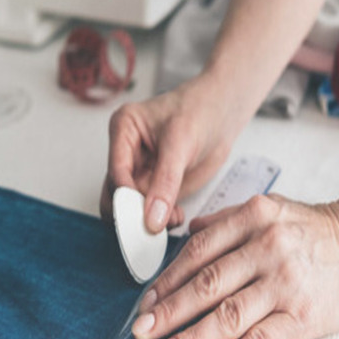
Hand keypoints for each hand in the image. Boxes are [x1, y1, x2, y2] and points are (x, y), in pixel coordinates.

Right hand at [100, 75, 240, 231]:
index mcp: (123, 129)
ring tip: (172, 220)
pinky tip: (177, 217)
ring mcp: (139, 170)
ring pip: (130, 206)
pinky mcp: (155, 184)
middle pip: (115, 193)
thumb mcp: (182, 143)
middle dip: (133, 213)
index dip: (126, 199)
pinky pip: (148, 210)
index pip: (116, 172)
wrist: (223, 113)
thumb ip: (166, 182)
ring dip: (147, 219)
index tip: (140, 221)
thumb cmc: (201, 111)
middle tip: (153, 228)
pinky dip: (160, 220)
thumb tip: (152, 218)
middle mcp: (126, 151)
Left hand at [131, 194, 338, 338]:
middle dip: (169, 313)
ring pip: (229, 315)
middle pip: (207, 285)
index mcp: (255, 218)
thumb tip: (188, 232)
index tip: (147, 303)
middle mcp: (268, 247)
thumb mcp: (272, 208)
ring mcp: (287, 283)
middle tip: (142, 333)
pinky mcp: (305, 316)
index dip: (168, 281)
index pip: (199, 252)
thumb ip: (228, 219)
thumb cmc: (314, 230)